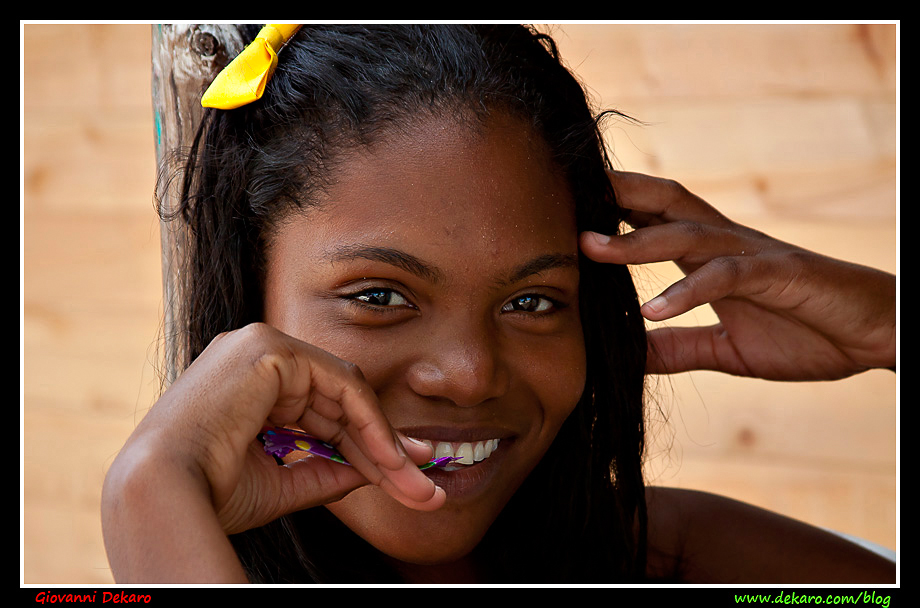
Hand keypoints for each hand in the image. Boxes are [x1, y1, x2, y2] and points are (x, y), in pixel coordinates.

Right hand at [103, 323, 443, 580]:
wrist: (164, 494)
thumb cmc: (210, 491)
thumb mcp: (285, 480)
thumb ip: (330, 469)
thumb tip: (380, 469)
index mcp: (248, 382)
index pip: (321, 410)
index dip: (364, 445)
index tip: (404, 475)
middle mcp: (254, 354)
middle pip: (340, 401)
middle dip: (383, 447)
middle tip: (423, 486)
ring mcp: (261, 344)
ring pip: (347, 393)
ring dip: (384, 443)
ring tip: (414, 485)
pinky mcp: (270, 348)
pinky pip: (342, 386)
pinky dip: (370, 425)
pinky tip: (392, 461)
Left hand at [579, 171, 895, 380]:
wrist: (874, 337)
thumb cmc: (804, 332)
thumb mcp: (726, 349)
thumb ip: (678, 347)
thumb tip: (629, 355)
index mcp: (710, 256)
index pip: (653, 218)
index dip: (611, 209)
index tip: (562, 211)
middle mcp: (726, 243)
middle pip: (664, 202)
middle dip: (615, 195)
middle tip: (562, 197)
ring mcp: (752, 254)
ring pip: (687, 233)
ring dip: (636, 241)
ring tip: (591, 248)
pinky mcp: (780, 275)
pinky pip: (727, 277)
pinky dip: (688, 292)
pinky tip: (654, 310)